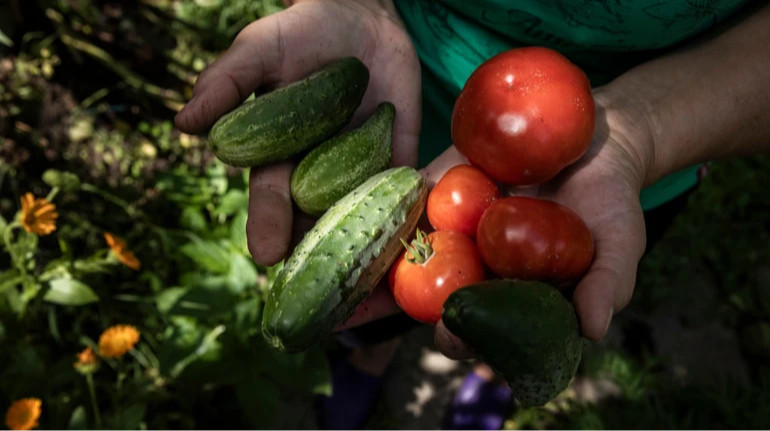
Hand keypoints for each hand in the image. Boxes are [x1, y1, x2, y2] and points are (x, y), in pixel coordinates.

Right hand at [174, 0, 420, 264]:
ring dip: (362, 249)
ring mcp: (360, 166)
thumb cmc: (298, 34)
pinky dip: (405, 215)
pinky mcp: (398, 155)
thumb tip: (183, 124)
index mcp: (280, 155)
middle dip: (316, 252)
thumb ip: (227, 85)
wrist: (358, 18)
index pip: (272, 197)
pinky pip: (403, 189)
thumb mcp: (259, 52)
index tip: (265, 255)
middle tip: (318, 290)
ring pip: (359, 215)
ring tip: (365, 284)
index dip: (268, 224)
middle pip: (316, 219)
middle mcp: (319, 171)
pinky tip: (409, 246)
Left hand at [341, 88, 653, 356]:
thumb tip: (591, 330)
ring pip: (400, 255)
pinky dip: (369, 209)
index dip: (460, 336)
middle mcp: (469, 267)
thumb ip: (606, 285)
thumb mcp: (619, 243)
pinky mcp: (434, 187)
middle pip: (424, 297)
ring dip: (361, 269)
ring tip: (324, 278)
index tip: (448, 333)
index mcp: (506, 294)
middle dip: (392, 309)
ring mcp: (448, 228)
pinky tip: (336, 215)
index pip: (476, 328)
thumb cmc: (610, 202)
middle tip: (358, 313)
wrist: (592, 138)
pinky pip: (400, 201)